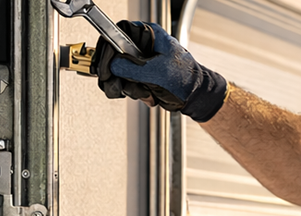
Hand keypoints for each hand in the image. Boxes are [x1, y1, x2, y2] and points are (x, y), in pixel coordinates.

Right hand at [91, 21, 227, 121]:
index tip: (104, 63)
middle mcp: (146, 46)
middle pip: (118, 55)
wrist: (196, 97)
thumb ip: (131, 68)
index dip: (109, 48)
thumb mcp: (156, 72)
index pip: (120, 33)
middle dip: (121, 75)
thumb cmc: (186, 80)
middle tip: (123, 84)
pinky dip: (138, 92)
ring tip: (147, 91)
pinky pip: (131, 83)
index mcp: (150, 36)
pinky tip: (150, 94)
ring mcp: (145, 61)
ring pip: (123, 72)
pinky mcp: (145, 75)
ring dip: (132, 87)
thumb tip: (112, 65)